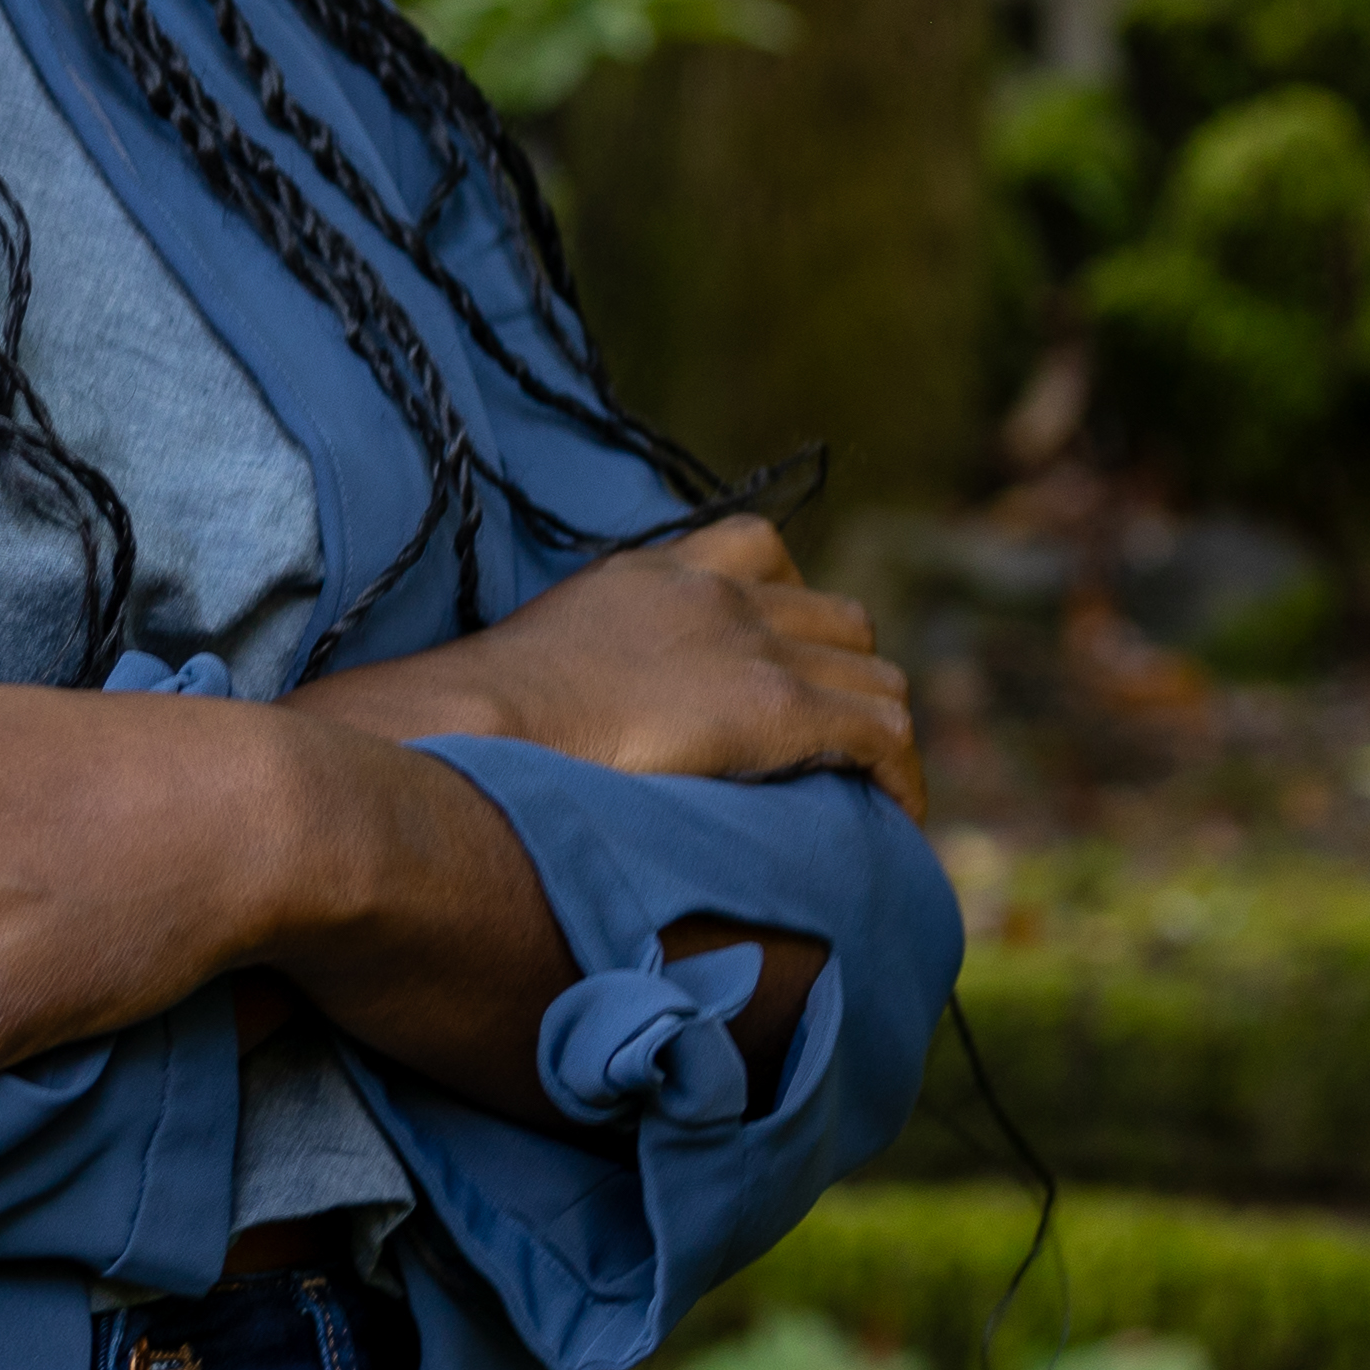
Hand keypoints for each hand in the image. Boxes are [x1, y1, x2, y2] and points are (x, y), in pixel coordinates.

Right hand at [290, 518, 920, 819]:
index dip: (789, 614)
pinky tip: (894, 815)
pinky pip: (880, 737)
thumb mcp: (528, 660)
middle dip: (846, 678)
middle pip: (837, 618)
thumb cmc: (470, 720)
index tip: (782, 666)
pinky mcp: (776, 709)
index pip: (759, 553)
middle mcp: (714, 594)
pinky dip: (899, 775)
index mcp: (651, 574)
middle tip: (832, 744)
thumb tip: (562, 723)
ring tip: (866, 788)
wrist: (471, 724)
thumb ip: (572, 668)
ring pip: (877, 675)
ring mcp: (750, 648)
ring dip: (879, 731)